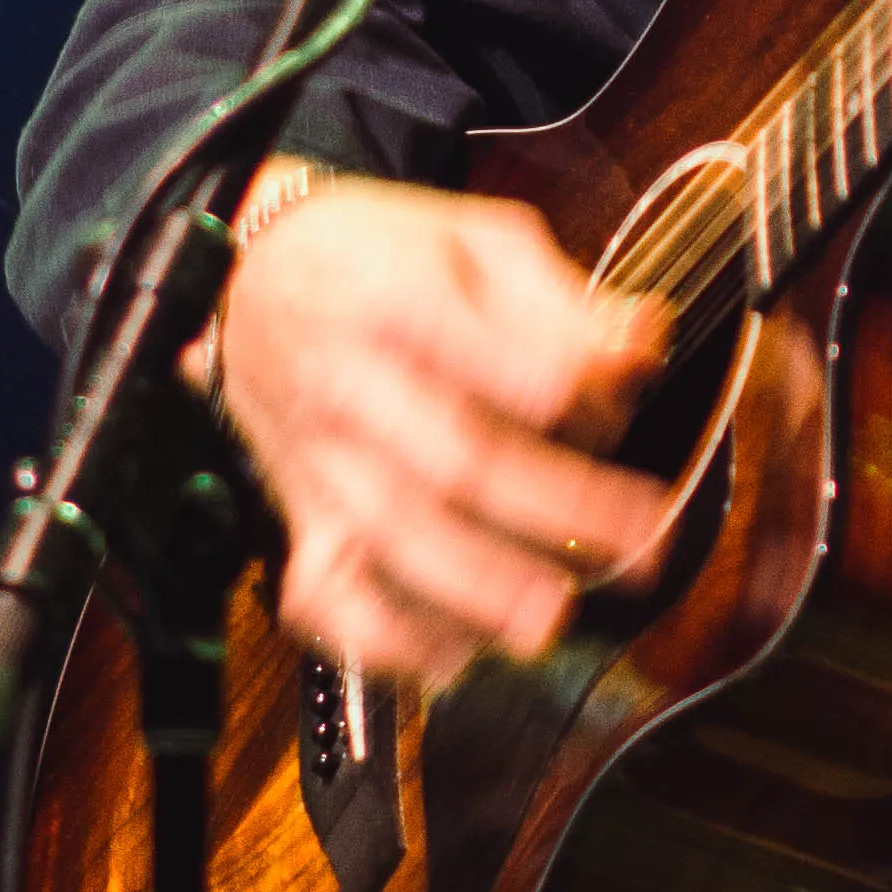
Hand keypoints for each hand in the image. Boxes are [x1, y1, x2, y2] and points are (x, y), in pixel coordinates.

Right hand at [196, 177, 676, 686]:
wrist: (251, 285)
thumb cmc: (376, 257)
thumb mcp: (472, 237)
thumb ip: (559, 298)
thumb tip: (640, 345)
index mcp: (391, 299)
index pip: (477, 354)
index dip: (559, 386)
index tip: (623, 395)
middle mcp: (347, 386)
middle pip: (453, 461)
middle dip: (556, 509)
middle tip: (638, 541)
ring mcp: (322, 462)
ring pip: (396, 538)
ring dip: (479, 590)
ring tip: (551, 618)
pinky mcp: (305, 518)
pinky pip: (327, 597)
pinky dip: (385, 638)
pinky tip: (451, 654)